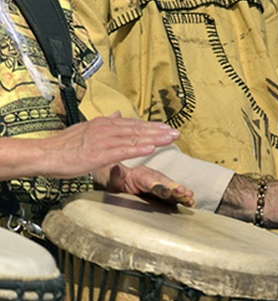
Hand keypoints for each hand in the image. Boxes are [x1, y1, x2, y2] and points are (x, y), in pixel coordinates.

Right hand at [37, 113, 179, 177]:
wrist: (45, 154)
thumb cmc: (65, 147)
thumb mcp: (87, 130)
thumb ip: (106, 124)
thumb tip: (119, 114)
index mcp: (104, 124)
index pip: (133, 124)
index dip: (152, 127)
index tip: (168, 129)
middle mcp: (105, 129)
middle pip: (137, 129)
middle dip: (159, 131)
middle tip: (177, 133)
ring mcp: (103, 141)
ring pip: (134, 138)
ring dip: (154, 138)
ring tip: (171, 139)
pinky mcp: (99, 153)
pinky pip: (123, 150)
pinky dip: (138, 148)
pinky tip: (152, 148)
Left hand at [96, 163, 194, 206]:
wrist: (124, 181)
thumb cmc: (119, 182)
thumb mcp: (114, 181)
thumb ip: (117, 177)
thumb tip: (116, 168)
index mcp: (141, 175)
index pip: (149, 181)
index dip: (157, 186)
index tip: (164, 192)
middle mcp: (154, 177)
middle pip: (165, 183)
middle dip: (174, 187)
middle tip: (182, 192)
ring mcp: (162, 184)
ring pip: (173, 188)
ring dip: (182, 192)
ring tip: (190, 196)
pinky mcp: (167, 192)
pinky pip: (176, 195)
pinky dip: (184, 197)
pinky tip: (191, 201)